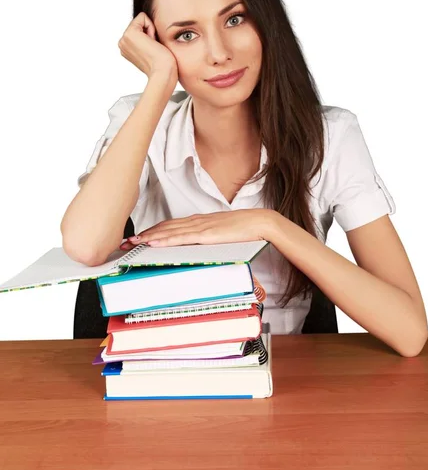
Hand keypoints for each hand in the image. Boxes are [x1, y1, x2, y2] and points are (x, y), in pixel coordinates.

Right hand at [118, 12, 177, 80]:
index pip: (140, 27)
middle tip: (153, 49)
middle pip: (140, 22)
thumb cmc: (163, 64)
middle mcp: (122, 43)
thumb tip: (151, 33)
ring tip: (152, 47)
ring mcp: (124, 39)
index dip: (150, 35)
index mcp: (126, 47)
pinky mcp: (130, 33)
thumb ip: (146, 40)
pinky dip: (151, 27)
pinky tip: (152, 42)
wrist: (163, 72)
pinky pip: (142, 17)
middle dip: (150, 32)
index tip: (153, 49)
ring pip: (141, 20)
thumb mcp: (151, 50)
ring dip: (151, 31)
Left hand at [119, 209, 274, 249]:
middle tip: (126, 243)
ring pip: (169, 232)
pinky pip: (181, 238)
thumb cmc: (243, 229)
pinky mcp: (206, 234)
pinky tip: (154, 243)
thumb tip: (197, 248)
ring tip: (133, 244)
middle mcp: (195, 222)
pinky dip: (165, 240)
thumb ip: (207, 239)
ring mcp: (200, 227)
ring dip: (149, 237)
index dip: (152, 231)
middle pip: (164, 228)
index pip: (169, 226)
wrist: (259, 223)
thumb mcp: (220, 234)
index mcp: (198, 222)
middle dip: (143, 235)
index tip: (138, 238)